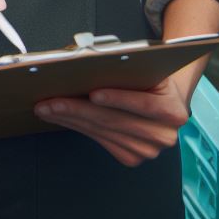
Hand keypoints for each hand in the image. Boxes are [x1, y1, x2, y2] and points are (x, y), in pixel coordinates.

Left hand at [34, 73, 189, 165]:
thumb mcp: (143, 67)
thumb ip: (123, 67)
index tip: (93, 94)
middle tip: (49, 101)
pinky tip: (60, 117)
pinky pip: (100, 141)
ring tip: (46, 108)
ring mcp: (148, 150)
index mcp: (173, 109)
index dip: (117, 98)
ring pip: (102, 132)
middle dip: (77, 109)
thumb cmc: (146, 76)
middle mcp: (164, 135)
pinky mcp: (132, 157)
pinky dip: (77, 127)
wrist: (163, 99)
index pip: (144, 103)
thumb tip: (84, 61)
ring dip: (70, 119)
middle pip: (114, 120)